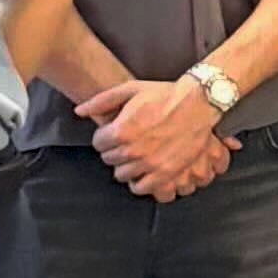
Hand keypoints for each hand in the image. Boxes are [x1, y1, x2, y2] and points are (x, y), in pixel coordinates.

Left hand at [84, 77, 228, 200]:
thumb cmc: (165, 94)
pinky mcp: (166, 172)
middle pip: (109, 159)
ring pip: (122, 174)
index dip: (104, 136)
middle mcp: (133, 150)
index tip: (113, 133)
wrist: (199, 103)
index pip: (98, 143)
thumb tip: (79, 111)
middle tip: (126, 143)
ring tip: (135, 156)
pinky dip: (139, 183)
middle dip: (114, 150)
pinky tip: (142, 172)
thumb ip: (101, 101)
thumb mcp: (131, 89)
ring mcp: (150, 163)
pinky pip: (143, 187)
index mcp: (121, 130)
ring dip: (126, 166)